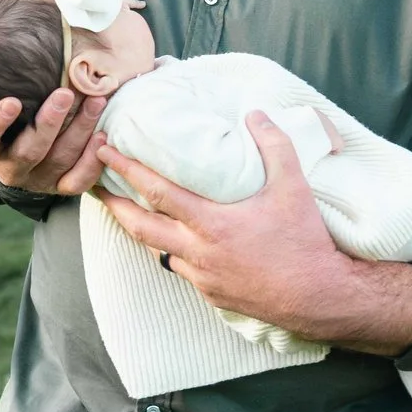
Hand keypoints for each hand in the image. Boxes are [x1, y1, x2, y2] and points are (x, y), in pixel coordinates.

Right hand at [0, 52, 106, 195]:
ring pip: (59, 161)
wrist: (22, 153)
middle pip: (29, 151)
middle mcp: (10, 169)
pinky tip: (103, 134)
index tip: (10, 101)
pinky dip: (92, 161)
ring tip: (95, 100)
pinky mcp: (62, 187)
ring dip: (79, 132)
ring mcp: (38, 180)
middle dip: (49, 123)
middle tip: (65, 92)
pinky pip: (79, 182)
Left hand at [94, 110, 411, 355]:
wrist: (319, 298)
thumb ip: (274, 145)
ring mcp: (202, 278)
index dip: (126, 170)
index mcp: (211, 224)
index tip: (103, 151)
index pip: (156, 192)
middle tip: (92, 186)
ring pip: (158, 251)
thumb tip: (255, 113)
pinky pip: (182, 269)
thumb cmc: (305, 242)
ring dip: (140, 230)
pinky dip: (172, 252)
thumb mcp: (294, 186)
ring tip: (126, 212)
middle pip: (139, 227)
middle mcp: (198, 253)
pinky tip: (175, 242)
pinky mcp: (212, 295)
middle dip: (113, 205)